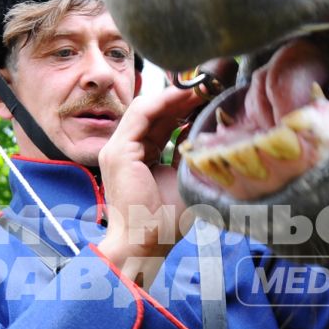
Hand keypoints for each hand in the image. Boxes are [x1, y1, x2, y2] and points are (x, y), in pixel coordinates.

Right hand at [94, 82, 207, 285]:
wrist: (144, 245)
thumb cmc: (165, 223)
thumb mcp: (185, 179)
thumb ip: (191, 154)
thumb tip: (211, 130)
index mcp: (139, 156)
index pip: (161, 121)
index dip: (184, 106)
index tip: (210, 95)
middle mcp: (125, 149)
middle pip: (155, 111)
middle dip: (182, 96)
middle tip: (211, 84)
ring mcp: (118, 149)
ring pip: (147, 107)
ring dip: (175, 94)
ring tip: (202, 86)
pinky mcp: (118, 152)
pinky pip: (140, 115)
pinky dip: (163, 101)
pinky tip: (186, 94)